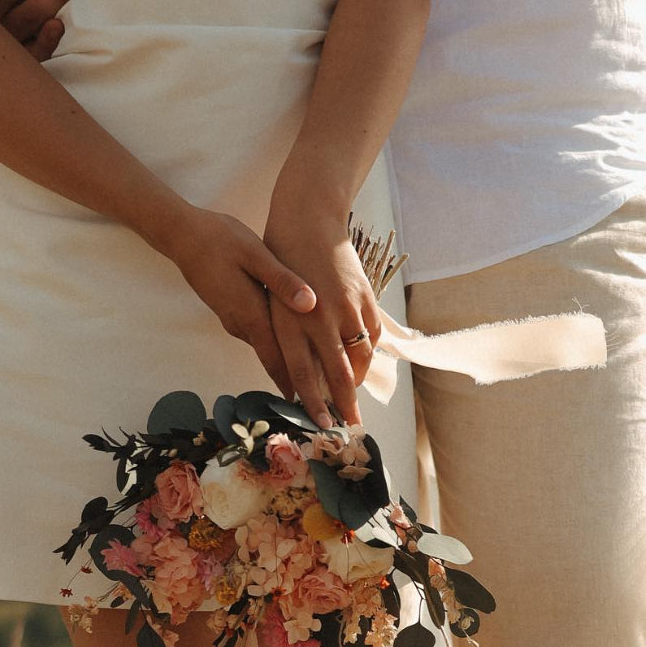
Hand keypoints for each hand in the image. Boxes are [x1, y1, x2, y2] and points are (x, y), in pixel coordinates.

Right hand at [162, 207, 317, 397]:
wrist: (183, 236)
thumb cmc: (219, 240)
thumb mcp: (255, 253)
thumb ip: (282, 281)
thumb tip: (311, 304)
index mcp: (251, 314)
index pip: (277, 360)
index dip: (296, 386)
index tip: (312, 408)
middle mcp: (242, 325)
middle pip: (274, 361)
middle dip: (297, 382)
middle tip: (318, 403)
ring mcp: (235, 321)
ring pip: (267, 350)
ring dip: (287, 365)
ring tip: (315, 379)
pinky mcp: (233, 314)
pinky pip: (260, 337)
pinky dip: (277, 346)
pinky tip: (294, 346)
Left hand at [263, 204, 382, 426]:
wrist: (308, 220)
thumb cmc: (282, 263)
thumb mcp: (274, 302)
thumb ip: (285, 339)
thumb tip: (294, 378)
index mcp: (292, 322)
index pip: (303, 374)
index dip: (313, 403)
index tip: (322, 424)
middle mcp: (321, 319)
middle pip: (338, 373)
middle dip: (345, 404)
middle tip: (351, 426)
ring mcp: (347, 308)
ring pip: (360, 358)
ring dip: (357, 380)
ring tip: (351, 395)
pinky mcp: (365, 298)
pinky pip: (372, 337)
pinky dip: (367, 353)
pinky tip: (360, 362)